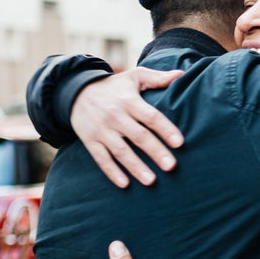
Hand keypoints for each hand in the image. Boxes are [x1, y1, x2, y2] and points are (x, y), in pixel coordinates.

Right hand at [70, 68, 185, 187]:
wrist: (76, 92)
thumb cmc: (114, 86)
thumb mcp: (134, 77)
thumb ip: (157, 77)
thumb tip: (182, 74)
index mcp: (129, 101)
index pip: (151, 116)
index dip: (165, 129)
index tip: (180, 143)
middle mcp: (115, 116)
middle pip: (138, 136)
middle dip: (155, 152)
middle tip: (171, 166)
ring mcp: (102, 130)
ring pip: (121, 151)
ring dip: (136, 167)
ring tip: (152, 181)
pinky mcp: (90, 141)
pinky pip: (101, 159)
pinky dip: (112, 172)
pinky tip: (125, 184)